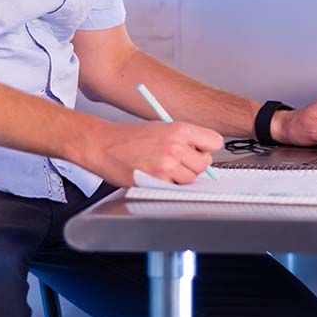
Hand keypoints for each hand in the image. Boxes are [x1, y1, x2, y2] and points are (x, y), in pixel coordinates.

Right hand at [78, 119, 223, 186]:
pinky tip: (155, 175)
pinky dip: (168, 185)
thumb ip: (183, 139)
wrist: (102, 145)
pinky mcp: (157, 181)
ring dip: (180, 177)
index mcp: (180, 129)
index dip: (207, 149)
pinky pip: (175, 188)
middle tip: (177, 162)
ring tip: (162, 168)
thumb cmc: (127, 137)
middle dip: (193, 165)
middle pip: (205, 164)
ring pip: (191, 179)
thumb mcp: (161, 128)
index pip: (214, 142)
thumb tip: (202, 153)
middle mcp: (176, 146)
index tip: (200, 151)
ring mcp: (167, 165)